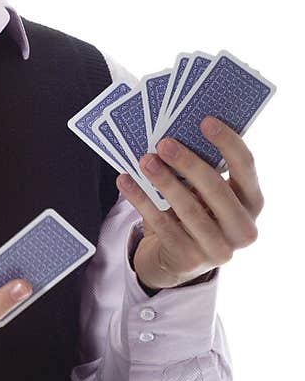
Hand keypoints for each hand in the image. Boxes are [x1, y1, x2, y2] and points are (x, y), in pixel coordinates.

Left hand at [116, 116, 264, 290]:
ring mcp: (218, 248)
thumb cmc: (199, 211)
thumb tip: (178, 132)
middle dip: (189, 163)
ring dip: (164, 181)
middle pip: (216, 190)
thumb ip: (205, 169)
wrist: (181, 258)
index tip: (205, 120)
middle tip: (164, 143)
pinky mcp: (189, 259)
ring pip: (189, 209)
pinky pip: (162, 225)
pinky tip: (126, 182)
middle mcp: (243, 229)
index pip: (246, 167)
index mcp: (253, 203)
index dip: (228, 143)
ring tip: (145, 160)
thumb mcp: (209, 194)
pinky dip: (142, 201)